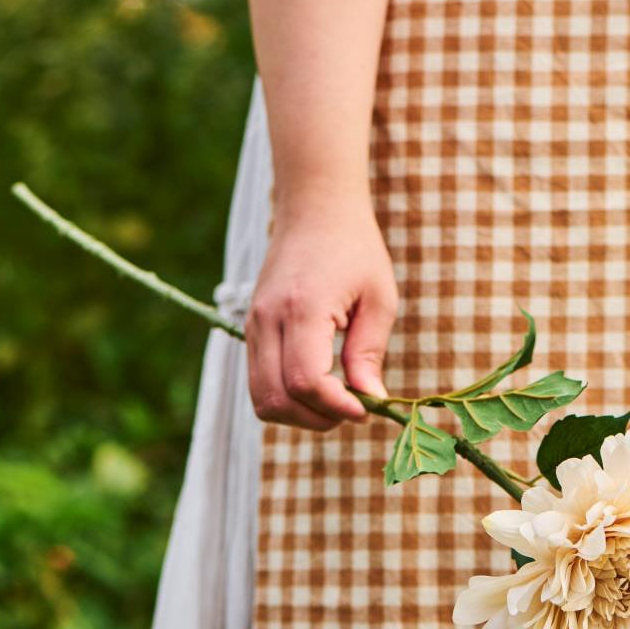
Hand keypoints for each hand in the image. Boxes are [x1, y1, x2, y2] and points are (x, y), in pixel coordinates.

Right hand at [245, 192, 398, 430]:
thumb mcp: (379, 298)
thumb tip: (371, 399)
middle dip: (318, 418)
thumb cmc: (355, 249)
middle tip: (353, 408)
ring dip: (300, 415)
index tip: (366, 409)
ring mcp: (252, 326)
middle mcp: (267, 320)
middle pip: (277, 399)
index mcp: (302, 308)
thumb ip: (370, 352)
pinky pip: (259, 385)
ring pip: (262, 400)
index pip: (306, 381)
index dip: (336, 407)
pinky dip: (287, 399)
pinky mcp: (250, 331)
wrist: (315, 210)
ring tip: (335, 401)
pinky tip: (318, 388)